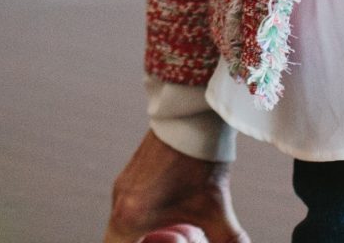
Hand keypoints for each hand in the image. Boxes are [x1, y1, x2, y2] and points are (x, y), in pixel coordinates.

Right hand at [100, 127, 248, 242]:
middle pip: (115, 238)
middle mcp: (119, 200)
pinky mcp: (130, 175)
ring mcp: (122, 185)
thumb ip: (229, 239)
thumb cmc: (199, 159)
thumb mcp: (216, 208)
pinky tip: (164, 217)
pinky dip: (139, 219)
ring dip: (137, 234)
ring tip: (165, 235)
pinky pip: (126, 206)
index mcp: (131, 215)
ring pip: (120, 223)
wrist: (190, 114)